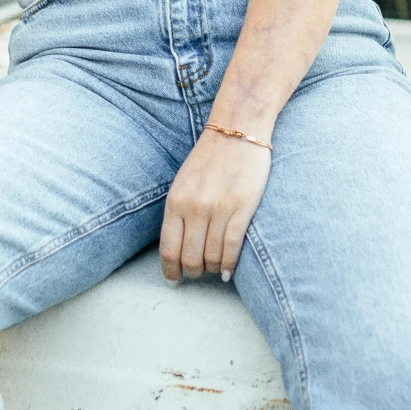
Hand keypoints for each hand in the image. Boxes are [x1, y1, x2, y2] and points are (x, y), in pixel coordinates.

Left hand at [160, 127, 271, 283]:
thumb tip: (178, 246)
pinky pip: (232, 247)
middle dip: (194, 272)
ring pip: (212, 256)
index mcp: (175, 201)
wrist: (238, 129)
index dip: (170, 270)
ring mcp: (219, 208)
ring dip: (213, 269)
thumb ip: (179, 212)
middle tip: (199, 273)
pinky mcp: (242, 208)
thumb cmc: (210, 157)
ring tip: (216, 269)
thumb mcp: (183, 183)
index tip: (174, 280)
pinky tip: (228, 270)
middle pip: (190, 257)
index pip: (168, 248)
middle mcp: (194, 207)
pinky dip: (229, 264)